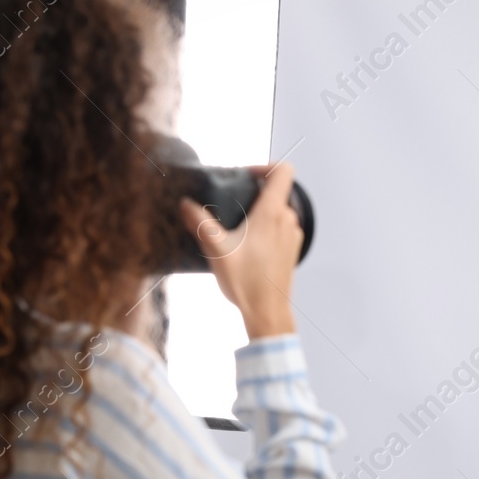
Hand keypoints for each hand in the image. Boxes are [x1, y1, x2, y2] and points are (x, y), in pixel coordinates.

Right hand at [179, 162, 300, 339]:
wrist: (268, 312)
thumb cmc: (246, 282)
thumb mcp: (216, 249)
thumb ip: (199, 223)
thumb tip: (186, 205)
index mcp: (272, 213)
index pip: (283, 171)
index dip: (265, 166)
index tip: (245, 175)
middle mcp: (288, 220)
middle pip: (278, 191)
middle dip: (255, 192)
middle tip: (233, 202)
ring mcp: (293, 236)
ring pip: (279, 210)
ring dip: (260, 212)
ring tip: (237, 226)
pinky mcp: (292, 250)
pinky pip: (281, 228)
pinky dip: (266, 228)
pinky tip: (247, 244)